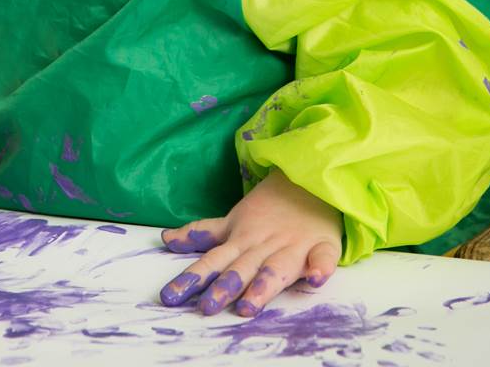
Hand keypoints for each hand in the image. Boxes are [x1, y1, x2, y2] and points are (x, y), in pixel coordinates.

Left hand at [159, 169, 341, 315]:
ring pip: (276, 269)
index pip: (212, 261)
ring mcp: (293, 247)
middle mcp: (263, 247)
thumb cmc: (267, 210)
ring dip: (263, 286)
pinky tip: (316, 277)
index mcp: (240, 240)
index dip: (192, 278)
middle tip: (206, 308)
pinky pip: (323, 257)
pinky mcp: (322, 246)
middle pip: (240, 269)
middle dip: (223, 288)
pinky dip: (321, 267)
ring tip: (250, 305)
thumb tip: (165, 239)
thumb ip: (202, 233)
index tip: (171, 296)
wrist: (306, 182)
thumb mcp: (232, 220)